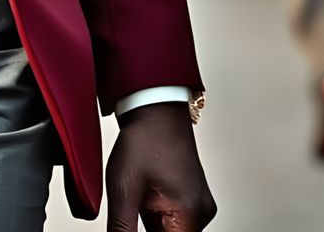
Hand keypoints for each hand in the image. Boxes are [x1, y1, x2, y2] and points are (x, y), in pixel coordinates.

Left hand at [106, 102, 215, 230]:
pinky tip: (146, 196)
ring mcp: (200, 206)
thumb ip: (121, 230)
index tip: (129, 224)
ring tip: (141, 196)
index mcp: (190, 214)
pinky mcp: (194, 198)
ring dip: (151, 225)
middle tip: (135, 203)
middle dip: (146, 229)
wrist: (155, 106)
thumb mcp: (123, 190)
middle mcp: (202, 213)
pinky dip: (157, 216)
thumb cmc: (143, 138)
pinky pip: (174, 220)